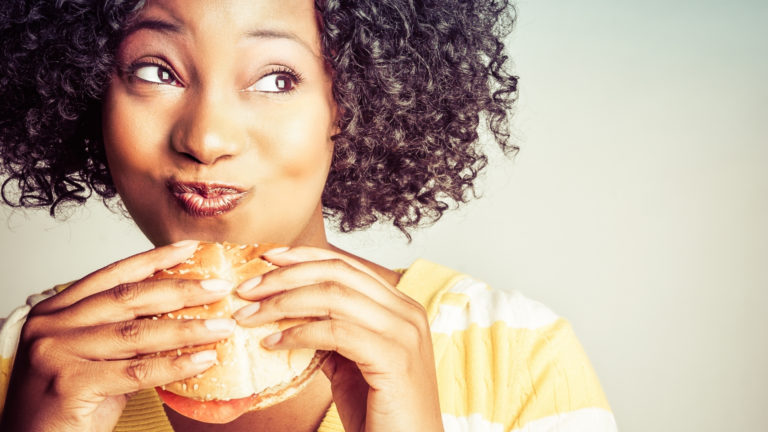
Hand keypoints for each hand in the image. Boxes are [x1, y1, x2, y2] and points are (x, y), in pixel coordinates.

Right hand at [0, 241, 235, 431]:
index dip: (154, 260)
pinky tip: (204, 359)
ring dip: (188, 329)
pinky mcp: (70, 383)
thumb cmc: (67, 405)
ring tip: (222, 326)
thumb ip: (126, 335)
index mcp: (55, 311)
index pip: (113, 276)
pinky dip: (176, 365)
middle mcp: (51, 326)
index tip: (190, 248)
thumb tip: (182, 314)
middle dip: (181, 290)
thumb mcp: (96, 358)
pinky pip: (137, 370)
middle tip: (220, 287)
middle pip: (129, 299)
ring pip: (137, 334)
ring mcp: (57, 353)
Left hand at [234, 246, 442, 431]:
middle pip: (338, 273)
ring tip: (249, 315)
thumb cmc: (380, 412)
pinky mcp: (395, 358)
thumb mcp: (352, 364)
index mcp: (400, 306)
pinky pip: (336, 332)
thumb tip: (291, 315)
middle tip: (246, 288)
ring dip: (283, 303)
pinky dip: (298, 334)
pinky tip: (272, 343)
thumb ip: (331, 334)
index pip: (347, 265)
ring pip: (334, 296)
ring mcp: (404, 333)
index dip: (303, 256)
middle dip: (286, 276)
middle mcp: (407, 312)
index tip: (266, 258)